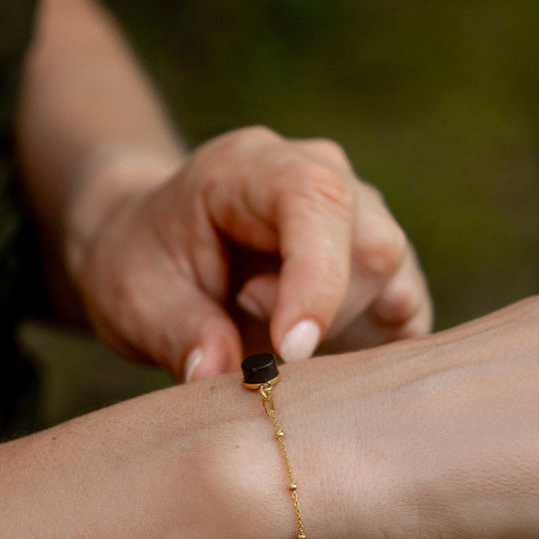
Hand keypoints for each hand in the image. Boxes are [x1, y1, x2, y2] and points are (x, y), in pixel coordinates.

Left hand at [62, 126, 431, 379]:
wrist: (155, 248)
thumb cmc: (144, 262)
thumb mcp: (134, 297)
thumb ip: (178, 332)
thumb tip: (217, 374)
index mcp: (255, 165)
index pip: (317, 198)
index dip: (317, 276)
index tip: (289, 351)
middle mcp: (324, 176)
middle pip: (373, 245)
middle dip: (327, 316)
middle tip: (259, 343)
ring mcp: (360, 217)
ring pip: (396, 280)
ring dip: (346, 333)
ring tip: (273, 338)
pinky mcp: (378, 266)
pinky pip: (403, 311)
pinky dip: (367, 350)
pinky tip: (314, 357)